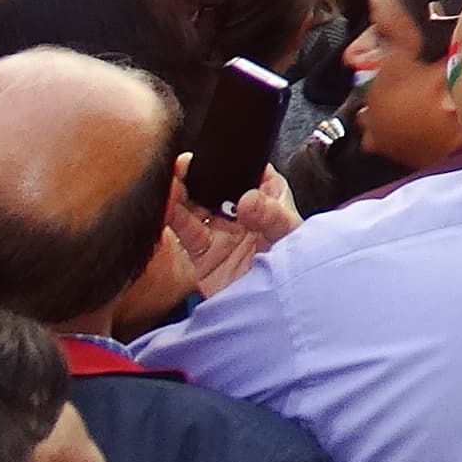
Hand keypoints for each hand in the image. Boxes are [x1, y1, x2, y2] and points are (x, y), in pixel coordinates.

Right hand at [166, 160, 293, 297]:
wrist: (276, 308)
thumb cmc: (295, 264)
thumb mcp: (290, 234)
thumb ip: (272, 216)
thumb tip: (247, 199)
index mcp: (269, 197)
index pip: (250, 170)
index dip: (235, 160)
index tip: (219, 153)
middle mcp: (241, 211)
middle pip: (216, 186)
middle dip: (200, 173)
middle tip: (186, 164)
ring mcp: (221, 231)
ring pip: (196, 205)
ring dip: (182, 192)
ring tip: (172, 181)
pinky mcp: (203, 252)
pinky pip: (185, 231)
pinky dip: (173, 218)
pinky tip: (166, 205)